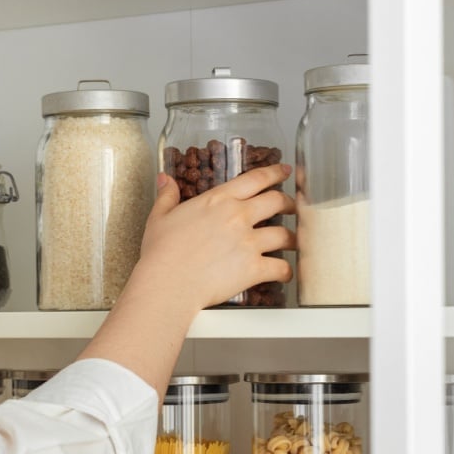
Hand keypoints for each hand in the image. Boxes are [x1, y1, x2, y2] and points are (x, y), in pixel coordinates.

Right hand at [133, 164, 295, 310]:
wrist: (168, 282)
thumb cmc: (161, 252)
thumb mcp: (159, 217)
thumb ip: (167, 196)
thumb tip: (165, 180)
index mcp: (218, 200)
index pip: (255, 179)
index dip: (274, 173)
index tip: (283, 171)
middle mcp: (239, 216)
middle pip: (277, 202)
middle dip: (289, 204)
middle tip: (292, 207)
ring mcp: (249, 242)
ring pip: (285, 235)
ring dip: (292, 238)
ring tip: (294, 242)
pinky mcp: (254, 268)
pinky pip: (281, 267)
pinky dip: (286, 271)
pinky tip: (285, 273)